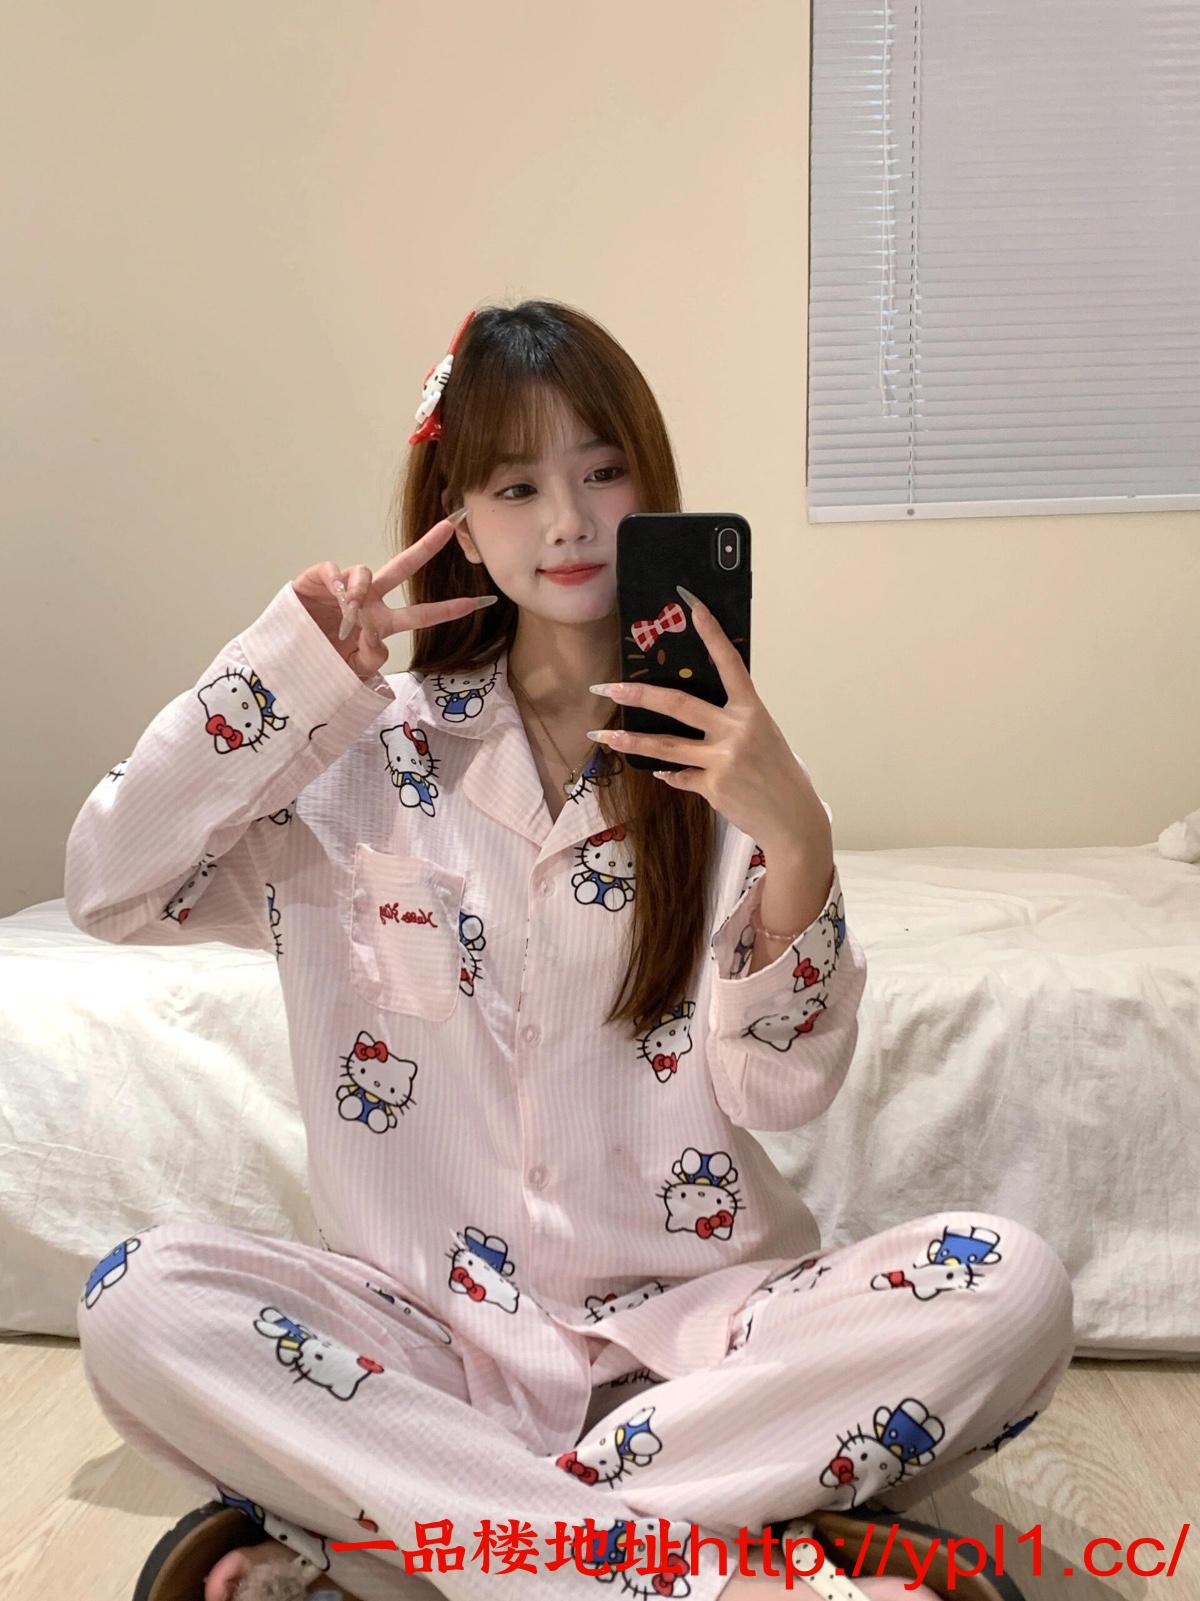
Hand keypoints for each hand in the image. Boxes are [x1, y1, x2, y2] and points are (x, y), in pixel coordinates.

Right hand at [291, 515, 497, 680]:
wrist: (284, 660)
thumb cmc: (321, 664)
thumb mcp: (352, 671)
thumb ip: (370, 657)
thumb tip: (375, 636)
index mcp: (382, 623)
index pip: (421, 615)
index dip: (449, 609)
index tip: (480, 602)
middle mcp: (369, 600)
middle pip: (402, 569)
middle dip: (426, 548)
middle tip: (449, 528)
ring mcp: (344, 587)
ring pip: (366, 572)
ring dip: (362, 589)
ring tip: (350, 611)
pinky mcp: (318, 579)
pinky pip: (334, 571)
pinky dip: (337, 581)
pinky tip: (335, 595)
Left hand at [587, 587, 831, 857]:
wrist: (793, 820)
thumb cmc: (778, 774)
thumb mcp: (763, 737)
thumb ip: (730, 723)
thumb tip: (691, 715)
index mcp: (753, 711)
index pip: (730, 663)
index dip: (711, 632)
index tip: (692, 604)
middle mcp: (737, 730)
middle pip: (677, 704)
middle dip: (637, 695)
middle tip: (606, 688)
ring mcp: (723, 760)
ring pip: (665, 746)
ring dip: (630, 741)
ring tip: (602, 737)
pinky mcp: (712, 787)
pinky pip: (680, 776)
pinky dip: (670, 775)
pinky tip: (662, 773)